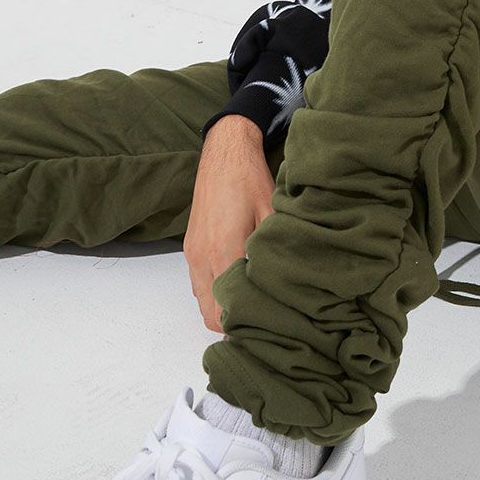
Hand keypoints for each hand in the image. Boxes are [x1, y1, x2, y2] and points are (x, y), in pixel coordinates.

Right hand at [183, 117, 276, 333]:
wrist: (224, 153)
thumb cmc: (250, 180)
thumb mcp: (272, 211)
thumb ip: (274, 247)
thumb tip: (289, 278)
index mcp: (223, 252)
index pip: (225, 309)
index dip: (244, 324)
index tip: (265, 327)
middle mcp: (203, 258)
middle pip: (209, 313)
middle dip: (232, 323)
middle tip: (261, 321)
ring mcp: (193, 254)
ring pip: (201, 300)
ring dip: (220, 308)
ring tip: (250, 305)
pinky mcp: (191, 247)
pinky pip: (198, 283)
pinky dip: (212, 292)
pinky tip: (237, 283)